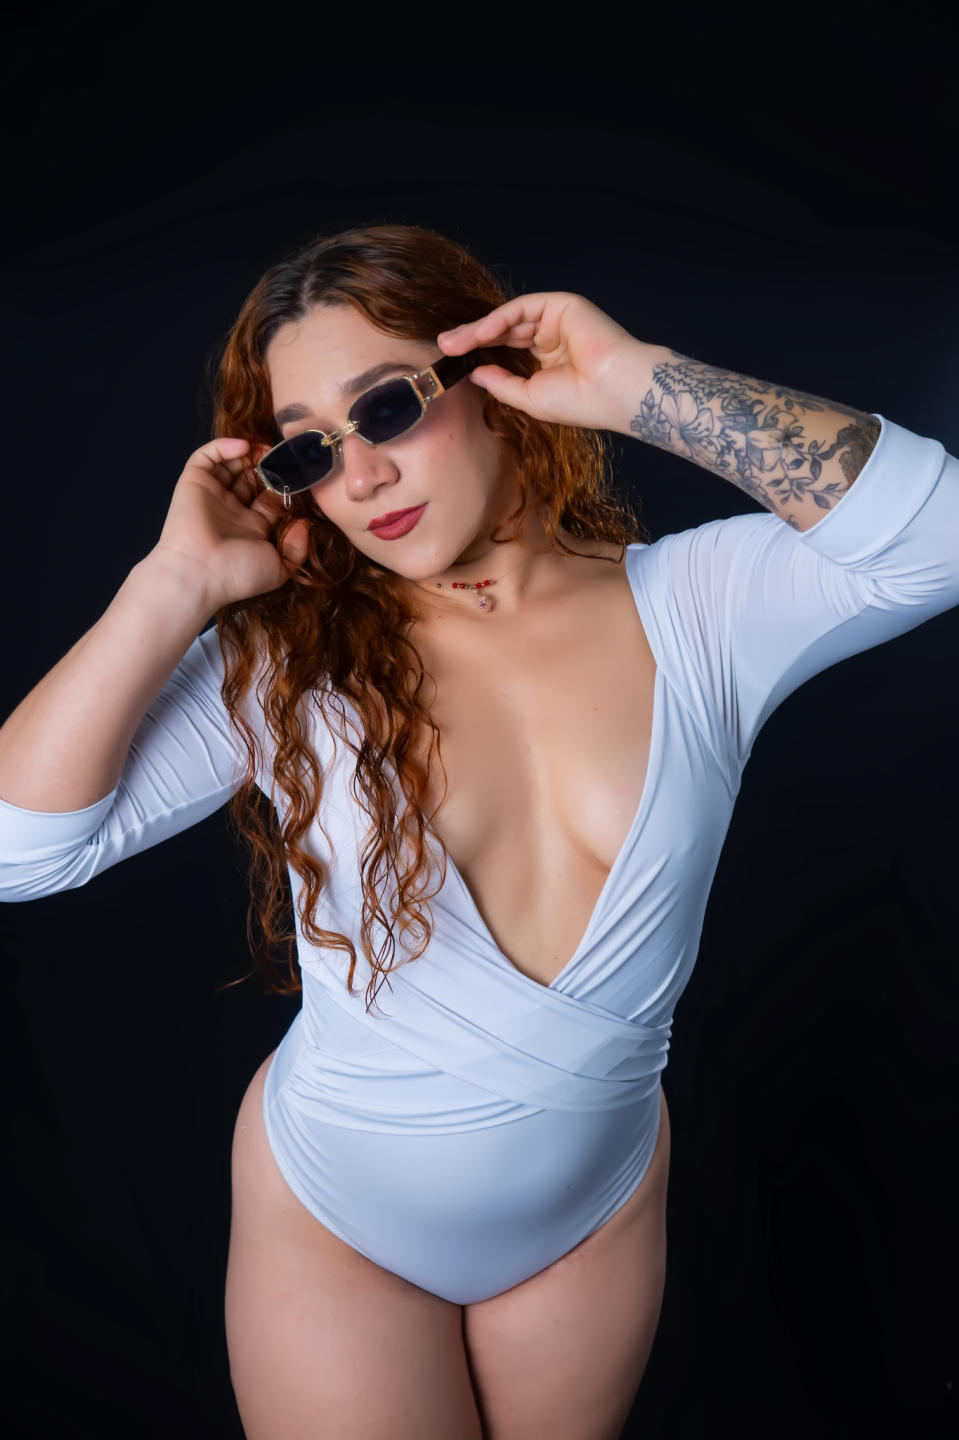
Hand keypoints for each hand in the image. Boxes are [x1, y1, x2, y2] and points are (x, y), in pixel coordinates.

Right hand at [149, 438, 311, 611]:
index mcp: (251, 527)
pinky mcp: (194, 482)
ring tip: (265, 449)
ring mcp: (212, 495)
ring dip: (248, 454)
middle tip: (282, 456)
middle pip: (250, 478)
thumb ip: (297, 549)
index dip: (283, 485)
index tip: (298, 475)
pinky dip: (223, 446)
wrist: (200, 573)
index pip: (270, 498)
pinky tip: (243, 447)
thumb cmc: (238, 574)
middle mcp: (232, 509)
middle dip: (267, 466)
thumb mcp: (279, 569)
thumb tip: (305, 524)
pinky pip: (206, 457)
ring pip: (230, 464)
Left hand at [437, 292, 643, 432]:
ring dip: (478, 329)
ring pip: (509, 319)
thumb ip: (501, 383)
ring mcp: (556, 319)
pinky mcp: (561, 305)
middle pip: (503, 331)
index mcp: (547, 359)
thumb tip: (474, 373)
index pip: (506, 350)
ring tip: (452, 342)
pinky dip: (499, 319)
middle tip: (444, 346)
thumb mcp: (529, 397)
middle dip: (471, 338)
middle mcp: (551, 336)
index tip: (451, 361)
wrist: (614, 391)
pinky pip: (522, 308)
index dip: (479, 352)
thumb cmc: (580, 402)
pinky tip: (480, 333)